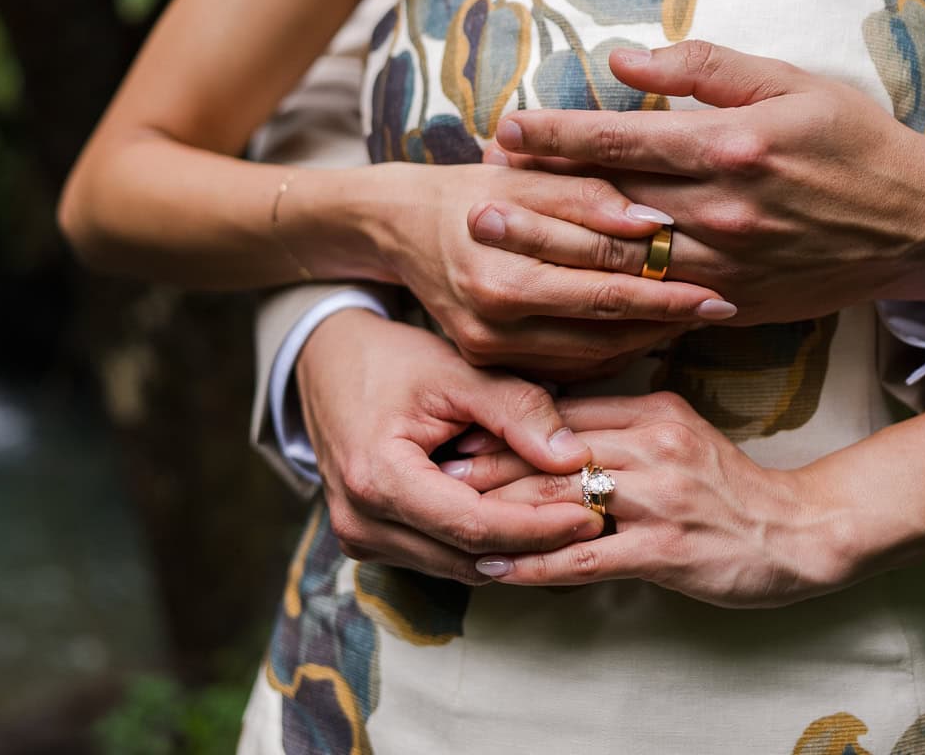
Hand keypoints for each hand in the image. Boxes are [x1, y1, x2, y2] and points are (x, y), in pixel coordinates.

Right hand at [296, 308, 602, 582]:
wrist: (328, 362)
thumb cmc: (390, 360)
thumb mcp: (455, 371)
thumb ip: (516, 411)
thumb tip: (575, 458)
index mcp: (377, 479)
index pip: (474, 527)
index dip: (539, 527)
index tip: (592, 512)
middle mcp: (361, 522)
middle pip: (469, 556)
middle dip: (536, 541)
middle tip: (596, 515)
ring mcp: (360, 537)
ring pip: (458, 565)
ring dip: (513, 547)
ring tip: (568, 516)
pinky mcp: (368, 540)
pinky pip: (440, 556)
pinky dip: (484, 541)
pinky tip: (523, 516)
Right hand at [364, 161, 734, 378]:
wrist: (403, 227)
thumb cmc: (474, 189)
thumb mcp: (526, 176)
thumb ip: (588, 196)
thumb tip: (654, 221)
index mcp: (501, 264)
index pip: (602, 273)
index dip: (664, 276)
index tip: (718, 278)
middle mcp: (492, 314)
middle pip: (602, 320)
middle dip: (668, 313)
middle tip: (723, 305)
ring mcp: (488, 345)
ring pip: (591, 351)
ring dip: (647, 335)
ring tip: (693, 316)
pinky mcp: (488, 361)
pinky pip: (568, 364)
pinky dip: (612, 350)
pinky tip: (646, 331)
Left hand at [449, 392, 856, 606]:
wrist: (801, 531)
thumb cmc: (729, 486)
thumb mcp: (677, 430)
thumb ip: (620, 420)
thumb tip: (548, 418)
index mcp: (651, 410)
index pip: (560, 409)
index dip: (503, 422)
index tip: (453, 429)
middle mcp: (652, 445)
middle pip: (550, 450)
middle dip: (486, 462)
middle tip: (432, 469)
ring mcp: (659, 499)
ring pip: (560, 501)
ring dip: (499, 513)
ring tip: (447, 517)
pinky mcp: (666, 550)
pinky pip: (586, 558)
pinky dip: (536, 564)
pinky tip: (497, 570)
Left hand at [481, 40, 924, 323]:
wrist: (920, 224)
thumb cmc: (852, 140)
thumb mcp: (789, 82)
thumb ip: (704, 68)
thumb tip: (623, 61)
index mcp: (731, 146)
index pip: (622, 139)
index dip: (557, 136)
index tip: (505, 131)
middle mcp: (723, 210)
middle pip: (607, 208)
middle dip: (535, 204)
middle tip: (472, 203)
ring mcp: (727, 265)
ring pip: (623, 263)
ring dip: (554, 255)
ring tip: (496, 247)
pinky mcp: (734, 304)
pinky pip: (658, 307)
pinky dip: (606, 301)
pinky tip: (559, 299)